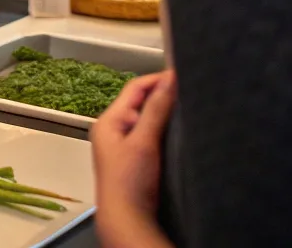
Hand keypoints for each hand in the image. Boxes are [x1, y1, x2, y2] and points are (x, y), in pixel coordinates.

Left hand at [91, 71, 176, 247]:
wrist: (127, 219)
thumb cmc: (129, 181)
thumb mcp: (143, 141)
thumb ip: (156, 109)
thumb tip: (169, 79)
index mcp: (108, 120)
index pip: (134, 89)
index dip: (156, 80)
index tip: (179, 75)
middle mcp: (112, 129)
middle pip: (139, 103)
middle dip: (161, 95)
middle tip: (186, 90)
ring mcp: (122, 145)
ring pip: (145, 119)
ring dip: (163, 113)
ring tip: (185, 107)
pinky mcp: (134, 160)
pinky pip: (149, 135)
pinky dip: (162, 129)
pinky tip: (177, 132)